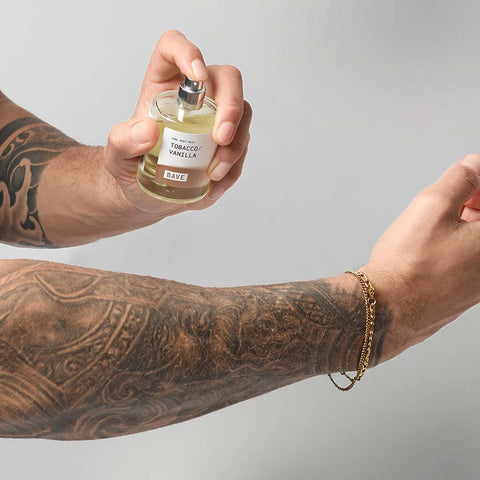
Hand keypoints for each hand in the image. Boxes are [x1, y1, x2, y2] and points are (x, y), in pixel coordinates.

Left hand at [103, 30, 251, 215]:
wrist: (147, 195)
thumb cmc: (131, 168)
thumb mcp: (116, 158)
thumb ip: (123, 143)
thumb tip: (147, 131)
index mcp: (163, 86)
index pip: (174, 48)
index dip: (188, 52)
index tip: (198, 76)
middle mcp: (195, 96)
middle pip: (227, 79)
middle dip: (231, 106)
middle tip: (220, 139)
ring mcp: (216, 118)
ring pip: (242, 114)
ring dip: (235, 144)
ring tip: (214, 173)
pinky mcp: (228, 142)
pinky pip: (242, 146)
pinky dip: (234, 167)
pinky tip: (215, 184)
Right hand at [362, 154, 479, 361]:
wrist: (386, 308)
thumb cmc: (408, 266)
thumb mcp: (432, 206)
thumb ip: (459, 180)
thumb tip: (472, 167)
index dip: (477, 185)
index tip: (467, 176)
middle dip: (473, 202)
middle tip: (450, 193)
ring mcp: (478, 285)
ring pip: (475, 242)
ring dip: (462, 223)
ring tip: (432, 220)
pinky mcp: (462, 295)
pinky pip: (466, 260)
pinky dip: (454, 244)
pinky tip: (428, 244)